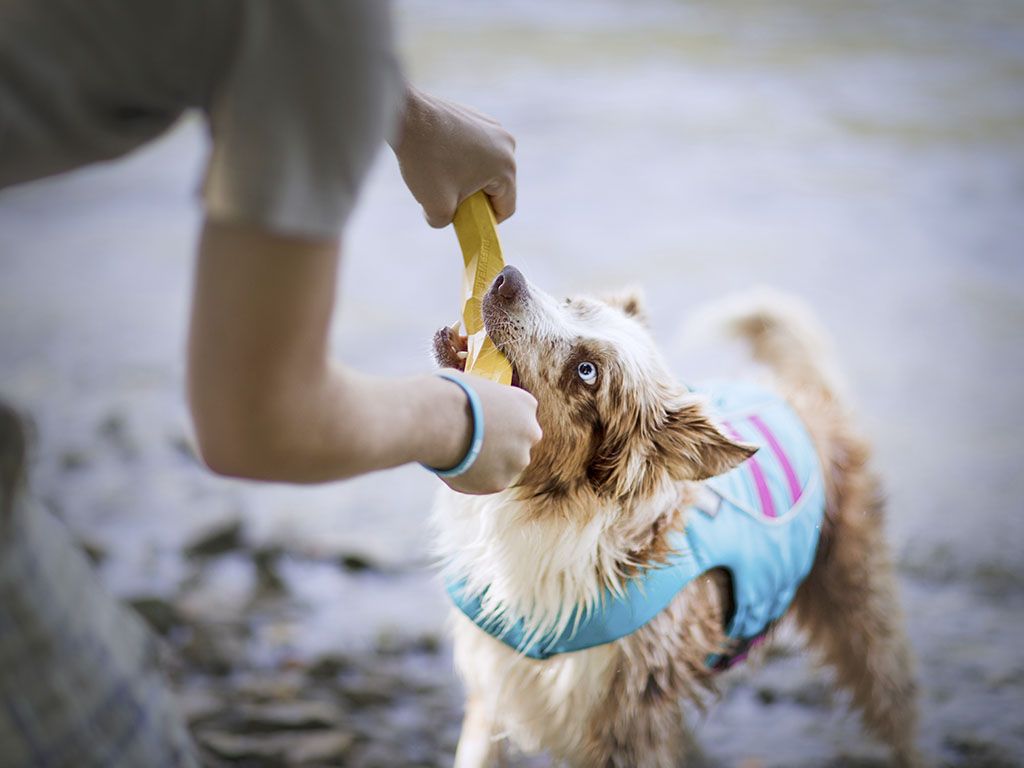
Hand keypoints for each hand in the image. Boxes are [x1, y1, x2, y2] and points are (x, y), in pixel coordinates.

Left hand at [390, 85, 516, 227]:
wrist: (406, 115)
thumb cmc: (425, 161)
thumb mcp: (436, 208)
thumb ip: (448, 222)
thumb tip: (449, 217)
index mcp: (506, 168)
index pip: (506, 208)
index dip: (486, 221)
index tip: (465, 220)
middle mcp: (507, 144)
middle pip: (498, 186)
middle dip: (475, 197)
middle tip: (448, 197)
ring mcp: (493, 127)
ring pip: (486, 166)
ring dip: (468, 177)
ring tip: (440, 174)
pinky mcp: (478, 116)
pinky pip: (476, 148)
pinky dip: (461, 157)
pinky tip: (438, 155)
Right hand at [429, 370, 540, 494]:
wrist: (438, 419)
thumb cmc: (449, 395)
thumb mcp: (475, 385)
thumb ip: (485, 400)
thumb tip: (473, 404)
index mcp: (526, 404)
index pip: (520, 416)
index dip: (499, 420)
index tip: (482, 423)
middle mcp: (530, 432)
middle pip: (518, 443)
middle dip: (500, 444)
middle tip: (474, 444)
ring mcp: (518, 460)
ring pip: (505, 465)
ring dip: (488, 463)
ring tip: (459, 455)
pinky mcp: (500, 482)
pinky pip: (488, 481)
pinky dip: (474, 478)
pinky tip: (456, 466)